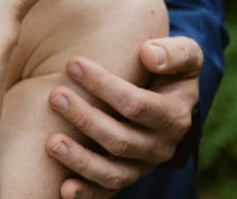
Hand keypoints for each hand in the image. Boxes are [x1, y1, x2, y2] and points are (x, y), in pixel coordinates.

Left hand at [46, 37, 203, 196]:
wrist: (167, 96)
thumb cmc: (169, 69)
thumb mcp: (185, 54)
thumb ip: (175, 52)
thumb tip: (150, 54)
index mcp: (174, 116)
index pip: (136, 105)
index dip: (103, 85)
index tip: (72, 63)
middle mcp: (160, 147)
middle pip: (120, 140)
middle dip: (85, 118)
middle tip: (55, 96)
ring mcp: (141, 166)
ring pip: (112, 172)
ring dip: (80, 159)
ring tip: (51, 142)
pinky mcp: (124, 177)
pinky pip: (106, 191)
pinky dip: (86, 193)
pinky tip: (63, 189)